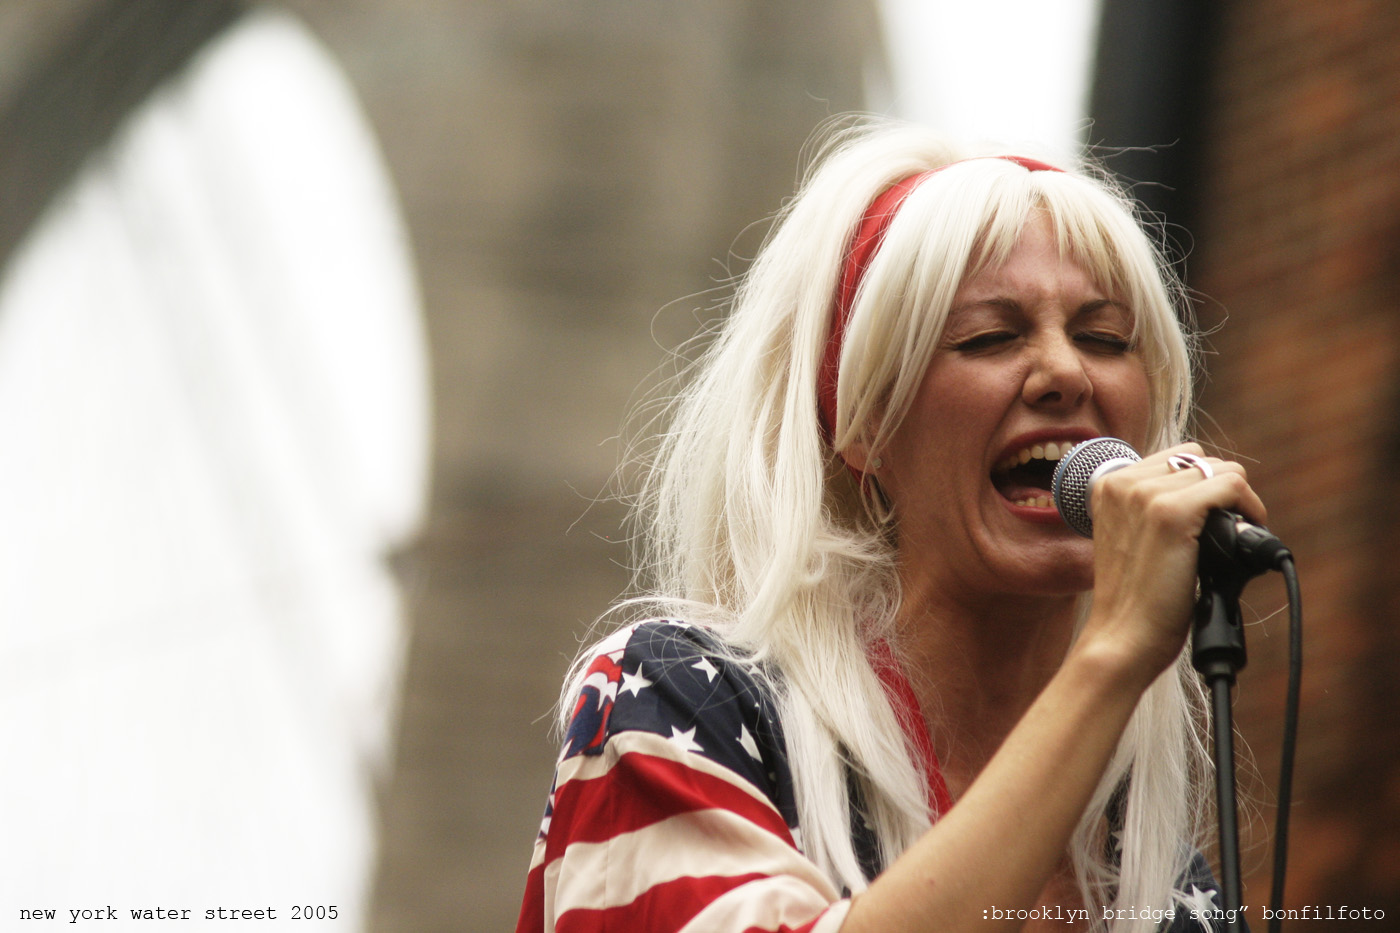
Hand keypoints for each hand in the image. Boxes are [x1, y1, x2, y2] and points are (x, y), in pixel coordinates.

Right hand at [1077, 443, 1267, 684]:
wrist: (1124, 637)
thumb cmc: (1134, 599)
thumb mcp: (1131, 538)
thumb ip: (1151, 508)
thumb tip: (1208, 495)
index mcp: (1107, 485)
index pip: (1175, 458)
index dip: (1200, 485)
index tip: (1208, 519)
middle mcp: (1122, 482)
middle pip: (1199, 458)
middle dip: (1219, 488)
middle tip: (1224, 527)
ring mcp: (1145, 495)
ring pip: (1221, 469)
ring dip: (1237, 499)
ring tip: (1232, 534)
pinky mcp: (1171, 512)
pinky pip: (1232, 485)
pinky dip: (1250, 507)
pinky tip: (1245, 532)